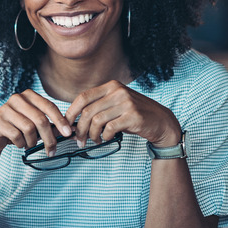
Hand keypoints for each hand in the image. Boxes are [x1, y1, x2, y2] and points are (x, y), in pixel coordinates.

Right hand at [0, 89, 72, 157]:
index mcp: (29, 95)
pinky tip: (19, 143)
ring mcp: (5, 109)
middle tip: (52, 150)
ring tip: (29, 144)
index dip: (60, 120)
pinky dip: (21, 144)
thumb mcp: (36, 126)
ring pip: (29, 128)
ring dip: (32, 142)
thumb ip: (52, 126)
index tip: (68, 133)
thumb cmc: (18, 129)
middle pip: (40, 119)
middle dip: (49, 138)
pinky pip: (16, 136)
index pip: (49, 106)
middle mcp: (17, 99)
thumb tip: (72, 131)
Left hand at [64, 81, 181, 147]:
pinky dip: (105, 136)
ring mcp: (126, 103)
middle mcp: (118, 91)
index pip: (83, 97)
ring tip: (95, 141)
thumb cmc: (134, 115)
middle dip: (79, 129)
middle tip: (79, 140)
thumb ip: (98, 108)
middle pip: (87, 111)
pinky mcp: (133, 116)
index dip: (71, 112)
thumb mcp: (116, 105)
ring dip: (92, 135)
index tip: (66, 125)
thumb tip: (73, 121)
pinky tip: (107, 139)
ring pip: (96, 121)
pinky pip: (109, 128)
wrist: (161, 121)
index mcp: (111, 86)